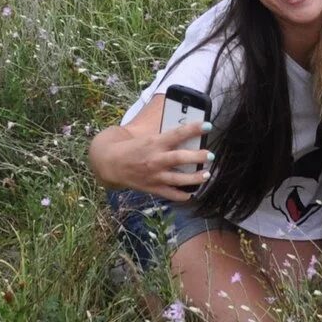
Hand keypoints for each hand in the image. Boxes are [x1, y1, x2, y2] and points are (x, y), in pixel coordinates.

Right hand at [90, 120, 213, 202]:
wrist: (110, 164)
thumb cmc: (132, 147)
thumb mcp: (147, 137)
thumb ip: (165, 137)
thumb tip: (187, 133)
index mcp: (154, 143)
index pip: (177, 134)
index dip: (193, 129)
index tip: (207, 126)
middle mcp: (155, 160)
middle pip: (180, 158)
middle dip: (197, 157)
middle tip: (211, 155)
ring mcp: (155, 176)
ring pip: (178, 179)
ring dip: (195, 178)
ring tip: (207, 175)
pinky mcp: (153, 188)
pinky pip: (170, 194)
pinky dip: (182, 195)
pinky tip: (191, 193)